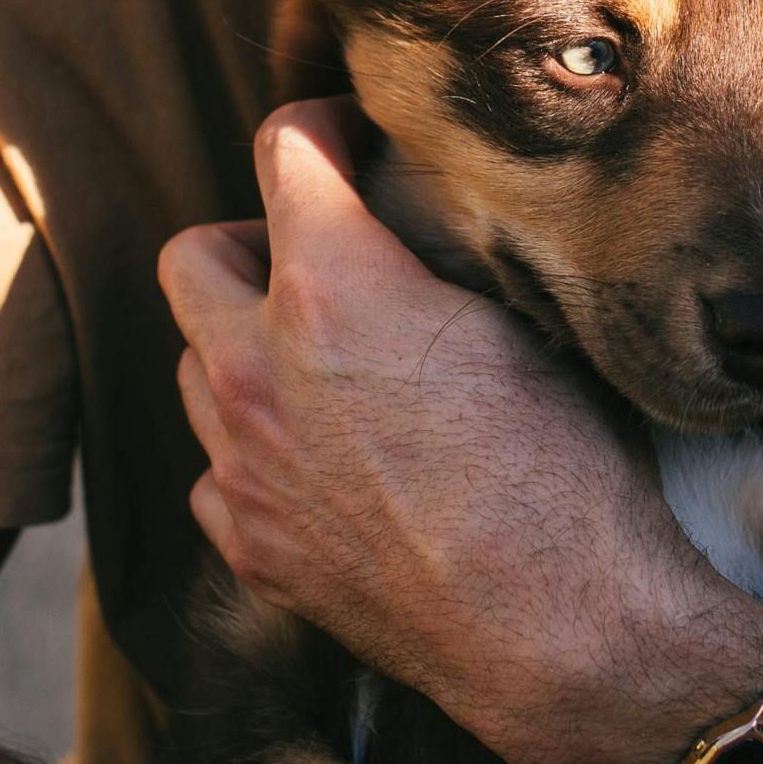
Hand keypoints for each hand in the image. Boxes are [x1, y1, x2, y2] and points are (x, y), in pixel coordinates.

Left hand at [159, 99, 762, 763]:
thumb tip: (417, 213)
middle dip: (250, 244)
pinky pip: (217, 471)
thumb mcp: (524, 323)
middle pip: (193, 257)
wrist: (569, 636)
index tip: (351, 143)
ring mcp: (241, 467)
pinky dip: (256, 454)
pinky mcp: (250, 549)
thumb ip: (440, 255)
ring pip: (195, 367)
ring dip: (246, 351)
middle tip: (322, 264)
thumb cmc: (569, 472)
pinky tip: (330, 467)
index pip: (282, 147)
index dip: (323, 128)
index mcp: (332, 287)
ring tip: (332, 372)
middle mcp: (258, 368)